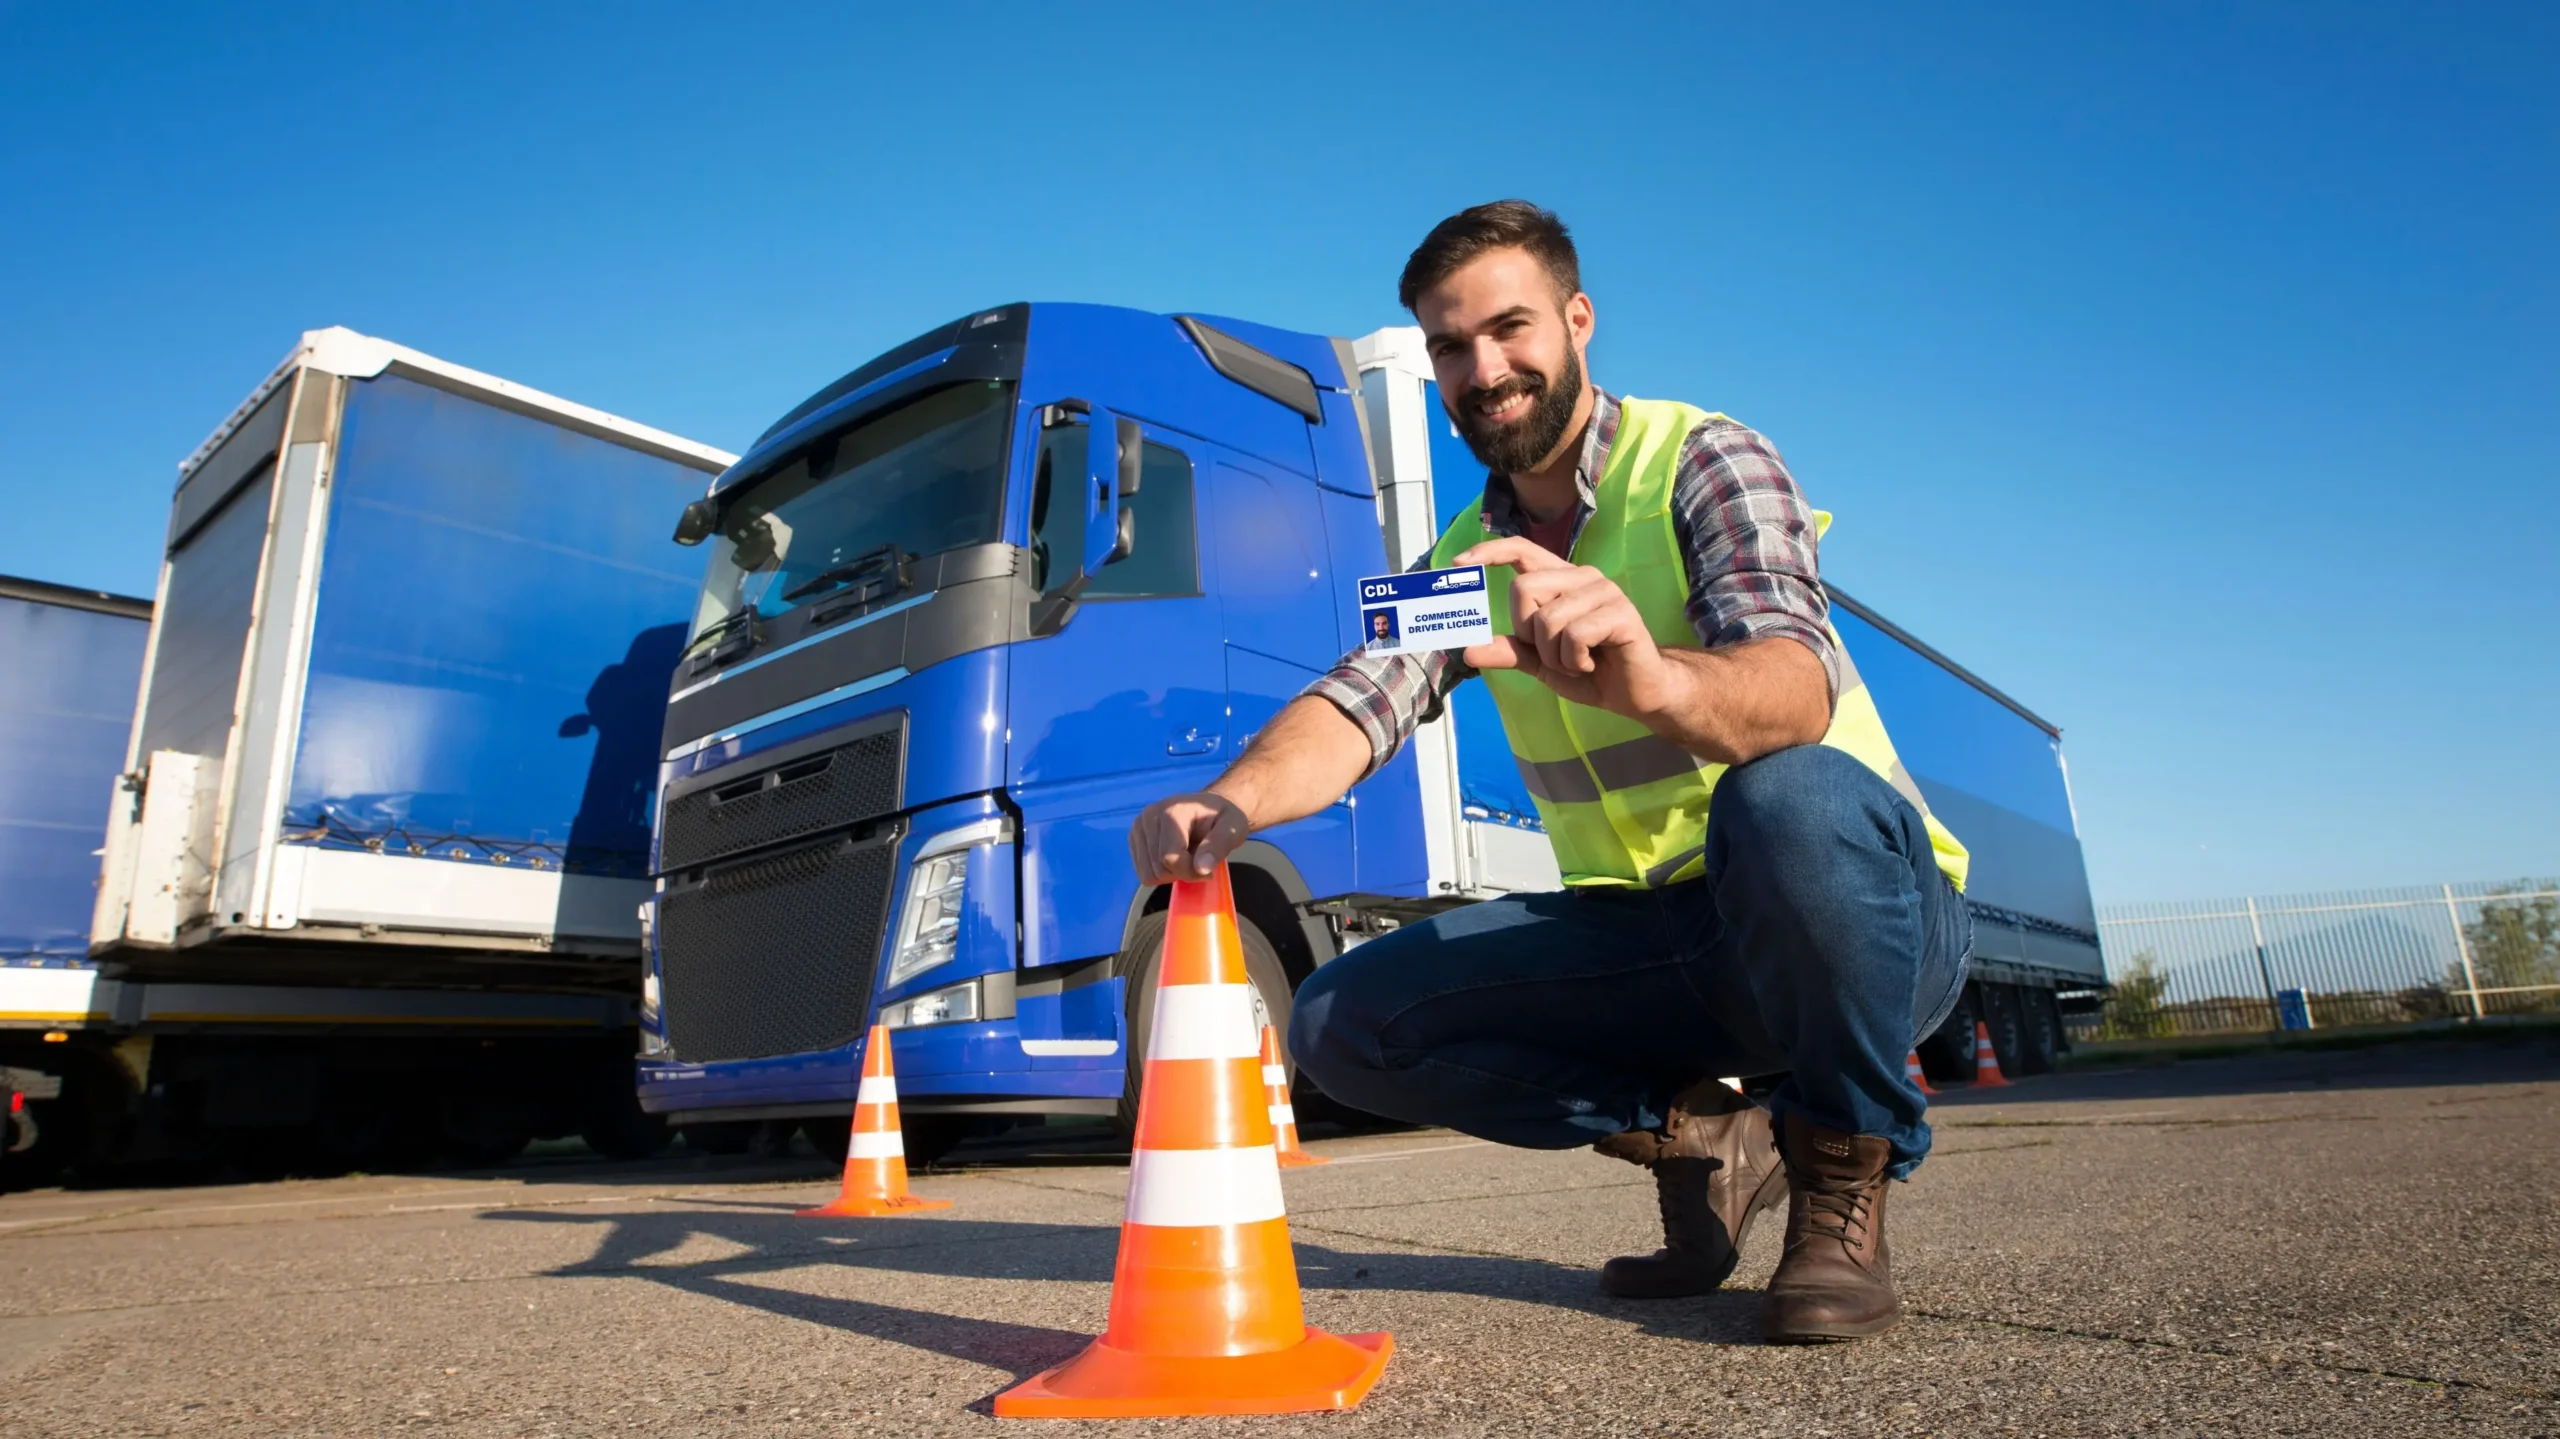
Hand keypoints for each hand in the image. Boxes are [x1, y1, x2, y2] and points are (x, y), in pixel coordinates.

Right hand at [1129, 791, 1250, 883]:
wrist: (1209, 807)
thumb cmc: (1223, 818)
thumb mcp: (1233, 828)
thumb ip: (1219, 846)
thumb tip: (1201, 868)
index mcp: (1172, 811)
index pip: (1170, 858)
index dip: (1190, 873)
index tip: (1208, 870)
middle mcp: (1148, 816)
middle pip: (1158, 869)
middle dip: (1181, 873)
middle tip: (1198, 862)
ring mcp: (1138, 827)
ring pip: (1147, 874)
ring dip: (1170, 874)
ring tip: (1186, 857)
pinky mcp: (1134, 838)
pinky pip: (1142, 871)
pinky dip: (1160, 871)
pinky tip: (1174, 857)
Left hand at [1452, 536, 1684, 718]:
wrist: (1636, 693)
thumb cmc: (1590, 670)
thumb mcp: (1540, 663)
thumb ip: (1509, 651)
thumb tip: (1467, 650)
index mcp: (1561, 580)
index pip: (1522, 549)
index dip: (1490, 552)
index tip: (1459, 564)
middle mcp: (1582, 577)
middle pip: (1524, 589)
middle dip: (1528, 633)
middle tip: (1552, 654)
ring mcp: (1604, 591)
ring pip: (1547, 620)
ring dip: (1554, 657)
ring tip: (1576, 663)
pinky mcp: (1621, 612)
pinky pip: (1574, 636)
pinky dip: (1573, 662)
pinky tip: (1591, 664)